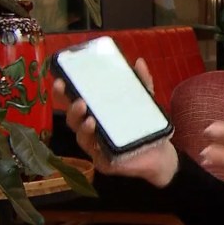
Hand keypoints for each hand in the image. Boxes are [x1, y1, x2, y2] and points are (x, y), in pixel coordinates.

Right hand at [54, 58, 178, 186]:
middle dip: (71, 110)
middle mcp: (92, 129)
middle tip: (80, 102)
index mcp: (96, 113)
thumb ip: (141, 83)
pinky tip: (99, 139)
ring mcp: (96, 147)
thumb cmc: (145, 127)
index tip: (60, 80)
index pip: (74, 102)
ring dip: (83, 128)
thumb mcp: (144, 102)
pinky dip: (95, 146)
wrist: (162, 154)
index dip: (63, 93)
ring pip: (81, 138)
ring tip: (91, 119)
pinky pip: (96, 155)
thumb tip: (139, 62)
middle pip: (73, 120)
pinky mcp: (105, 162)